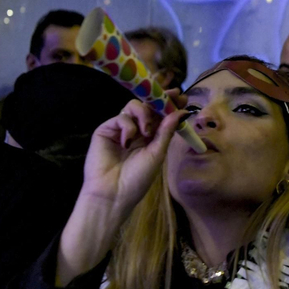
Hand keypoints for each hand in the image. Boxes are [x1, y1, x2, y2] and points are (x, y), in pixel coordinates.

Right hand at [58, 99, 186, 283]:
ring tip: (146, 131)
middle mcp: (137, 130)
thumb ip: (167, 131)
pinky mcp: (106, 129)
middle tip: (172, 96)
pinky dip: (128, 126)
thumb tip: (181, 111)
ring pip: (134, 106)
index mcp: (152, 137)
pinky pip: (121, 117)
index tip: (182, 96)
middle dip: (161, 99)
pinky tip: (128, 142)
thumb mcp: (157, 154)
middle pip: (149, 106)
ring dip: (144, 114)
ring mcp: (121, 128)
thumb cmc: (137, 179)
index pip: (162, 115)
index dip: (170, 104)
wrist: (113, 193)